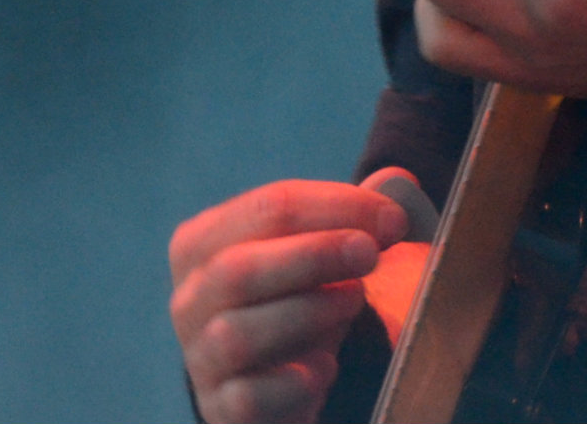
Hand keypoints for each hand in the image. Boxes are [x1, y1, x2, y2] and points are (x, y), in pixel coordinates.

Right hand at [169, 172, 418, 423]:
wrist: (271, 381)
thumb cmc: (299, 300)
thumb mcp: (314, 251)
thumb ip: (351, 215)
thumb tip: (397, 185)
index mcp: (201, 243)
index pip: (267, 208)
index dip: (337, 206)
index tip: (394, 218)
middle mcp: (188, 300)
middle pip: (239, 269)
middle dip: (315, 255)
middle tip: (371, 253)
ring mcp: (200, 359)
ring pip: (238, 335)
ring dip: (306, 313)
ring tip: (354, 301)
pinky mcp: (220, 410)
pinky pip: (250, 398)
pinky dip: (294, 381)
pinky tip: (325, 368)